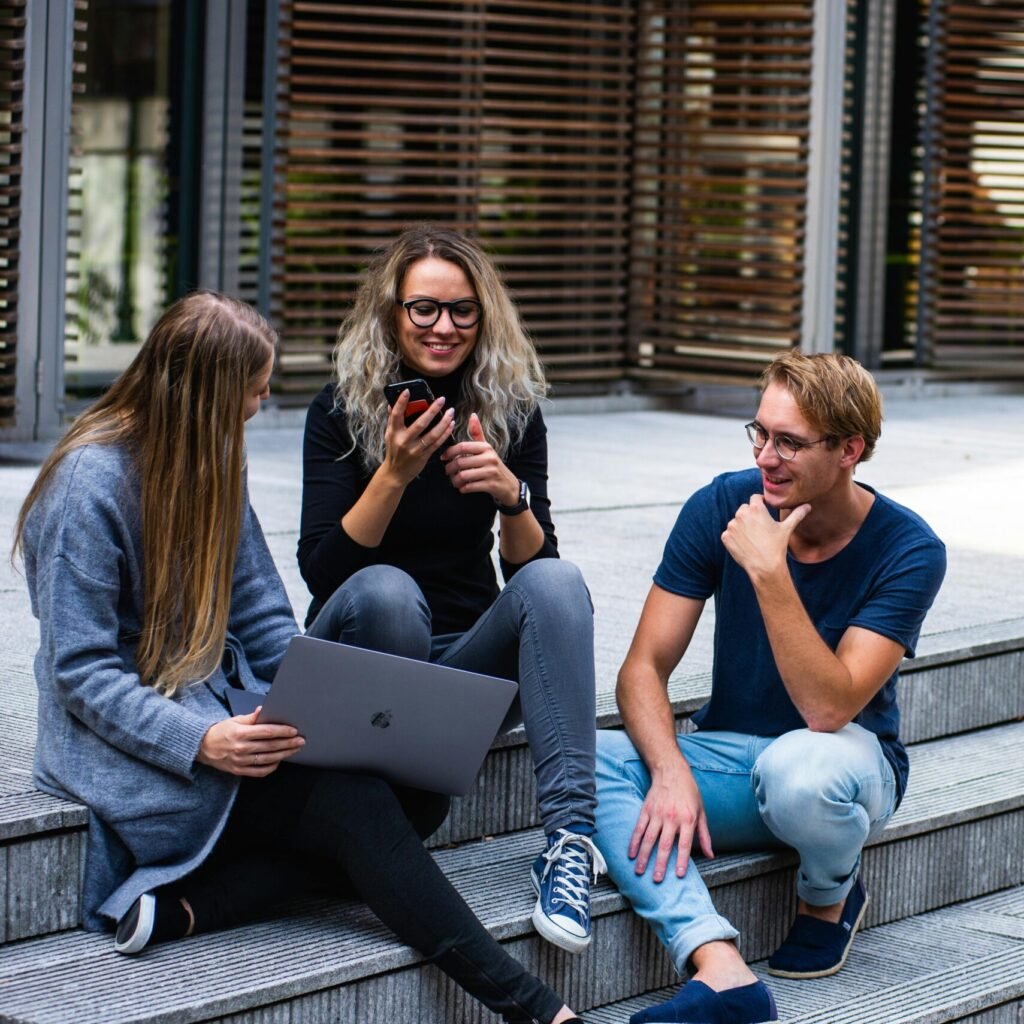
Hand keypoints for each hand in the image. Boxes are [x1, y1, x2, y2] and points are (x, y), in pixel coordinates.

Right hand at [197, 708, 304, 776]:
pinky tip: (279, 760)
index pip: (266, 732)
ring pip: (268, 759)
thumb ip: (251, 717)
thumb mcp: (235, 720)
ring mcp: (240, 761)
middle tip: (301, 740)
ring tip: (294, 750)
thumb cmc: (220, 731)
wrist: (202, 747)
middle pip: (270, 746)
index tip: (294, 730)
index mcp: (240, 733)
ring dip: (284, 754)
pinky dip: (271, 767)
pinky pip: (260, 772)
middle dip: (288, 743)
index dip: (282, 731)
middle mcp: (241, 748)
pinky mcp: (239, 771)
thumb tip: (263, 709)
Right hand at [382, 391, 454, 485]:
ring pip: (432, 434)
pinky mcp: (424, 456)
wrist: (396, 473)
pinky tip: (451, 425)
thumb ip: (392, 419)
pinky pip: (437, 443)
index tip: (408, 390)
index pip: (396, 415)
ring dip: (443, 422)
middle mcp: (404, 441)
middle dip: (432, 410)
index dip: (401, 402)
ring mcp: (415, 449)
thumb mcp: (389, 434)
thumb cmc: (394, 451)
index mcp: (394, 433)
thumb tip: (391, 403)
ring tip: (450, 412)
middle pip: (420, 423)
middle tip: (441, 399)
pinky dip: (445, 433)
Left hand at [441, 413, 519, 503]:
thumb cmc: (493, 465)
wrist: (509, 485)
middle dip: (450, 468)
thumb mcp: (487, 448)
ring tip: (455, 481)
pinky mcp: (491, 485)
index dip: (449, 452)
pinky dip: (463, 488)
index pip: (462, 446)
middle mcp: (489, 458)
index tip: (443, 457)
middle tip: (447, 471)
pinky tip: (463, 487)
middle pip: (460, 462)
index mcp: (486, 447)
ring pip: (463, 476)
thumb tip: (472, 415)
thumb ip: (477, 433)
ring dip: (455, 480)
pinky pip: (469, 487)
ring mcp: (491, 472)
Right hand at [629, 764, 712, 880]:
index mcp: (687, 819)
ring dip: (644, 856)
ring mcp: (657, 814)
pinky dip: (634, 842)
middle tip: (657, 880)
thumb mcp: (701, 812)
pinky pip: (639, 828)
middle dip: (660, 864)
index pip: (684, 845)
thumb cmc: (689, 792)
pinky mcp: (646, 810)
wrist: (672, 771)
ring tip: (640, 871)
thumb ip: (704, 835)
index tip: (678, 875)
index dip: (682, 860)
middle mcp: (672, 818)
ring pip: (649, 839)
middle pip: (665, 845)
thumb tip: (710, 855)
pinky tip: (631, 853)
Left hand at [721, 493, 810, 583]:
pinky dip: (735, 538)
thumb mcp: (787, 528)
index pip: (755, 498)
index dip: (760, 503)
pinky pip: (729, 534)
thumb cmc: (777, 546)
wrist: (765, 566)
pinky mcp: (725, 537)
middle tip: (760, 529)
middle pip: (745, 509)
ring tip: (754, 539)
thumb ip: (796, 515)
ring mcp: (732, 526)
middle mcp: (741, 514)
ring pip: (736, 522)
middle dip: (751, 516)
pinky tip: (745, 545)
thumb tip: (808, 506)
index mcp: (756, 508)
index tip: (764, 511)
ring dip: (742, 527)